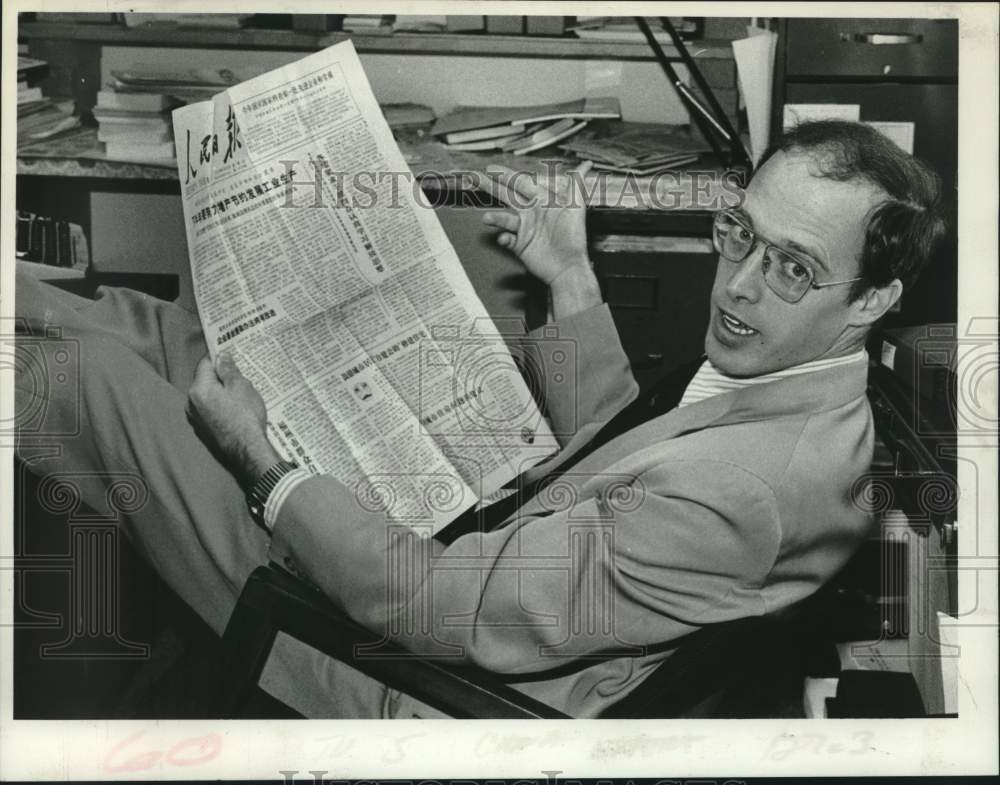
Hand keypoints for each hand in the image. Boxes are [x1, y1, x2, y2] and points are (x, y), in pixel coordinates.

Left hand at [187, 351, 279, 486]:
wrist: (247, 450)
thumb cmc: (246, 416)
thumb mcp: (241, 387)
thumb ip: (228, 370)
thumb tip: (221, 356)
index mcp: (198, 389)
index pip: (205, 364)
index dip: (219, 358)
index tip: (231, 356)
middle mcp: (191, 403)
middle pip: (204, 381)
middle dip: (220, 377)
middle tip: (241, 378)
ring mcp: (195, 419)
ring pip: (207, 397)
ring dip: (220, 393)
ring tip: (240, 396)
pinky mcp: (202, 430)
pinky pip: (209, 411)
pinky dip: (219, 407)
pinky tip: (235, 411)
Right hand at [480, 162, 601, 318]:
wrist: (569, 267)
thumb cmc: (574, 237)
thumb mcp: (577, 207)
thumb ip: (577, 184)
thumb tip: (586, 165)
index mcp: (542, 201)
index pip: (521, 183)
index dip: (506, 175)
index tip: (491, 168)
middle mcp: (531, 213)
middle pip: (507, 196)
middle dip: (490, 187)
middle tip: (474, 178)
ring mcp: (524, 229)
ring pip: (505, 219)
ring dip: (495, 217)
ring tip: (487, 218)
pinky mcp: (520, 245)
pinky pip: (507, 239)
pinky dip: (504, 238)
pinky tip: (504, 238)